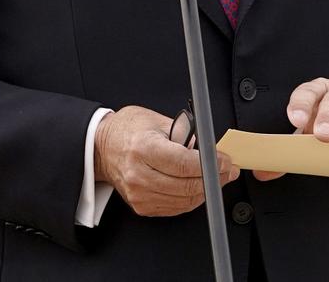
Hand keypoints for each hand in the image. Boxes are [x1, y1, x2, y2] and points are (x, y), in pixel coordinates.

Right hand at [92, 105, 237, 215]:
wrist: (102, 148)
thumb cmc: (127, 130)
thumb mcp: (156, 120)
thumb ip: (185, 134)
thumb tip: (210, 149)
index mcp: (143, 148)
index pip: (185, 164)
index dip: (211, 164)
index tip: (224, 160)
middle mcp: (139, 174)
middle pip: (188, 185)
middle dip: (214, 178)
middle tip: (226, 170)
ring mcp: (140, 193)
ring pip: (186, 200)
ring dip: (206, 190)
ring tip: (214, 177)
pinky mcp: (141, 206)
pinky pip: (176, 207)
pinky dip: (191, 198)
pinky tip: (196, 186)